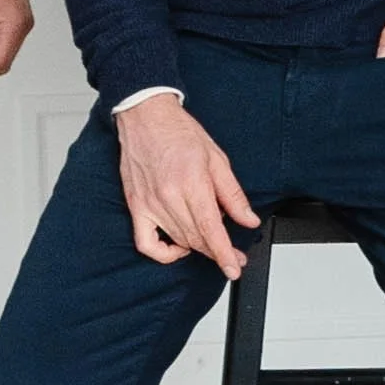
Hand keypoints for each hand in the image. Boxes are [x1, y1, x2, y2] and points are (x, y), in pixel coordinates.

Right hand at [115, 97, 257, 277]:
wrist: (145, 116)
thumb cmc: (179, 132)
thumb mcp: (217, 159)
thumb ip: (233, 194)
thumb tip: (248, 219)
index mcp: (191, 183)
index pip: (210, 229)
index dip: (224, 254)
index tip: (234, 268)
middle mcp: (168, 197)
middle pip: (197, 239)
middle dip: (217, 252)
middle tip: (233, 255)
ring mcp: (149, 204)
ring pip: (178, 240)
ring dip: (197, 247)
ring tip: (210, 240)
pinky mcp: (136, 206)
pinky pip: (146, 243)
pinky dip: (163, 254)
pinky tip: (178, 248)